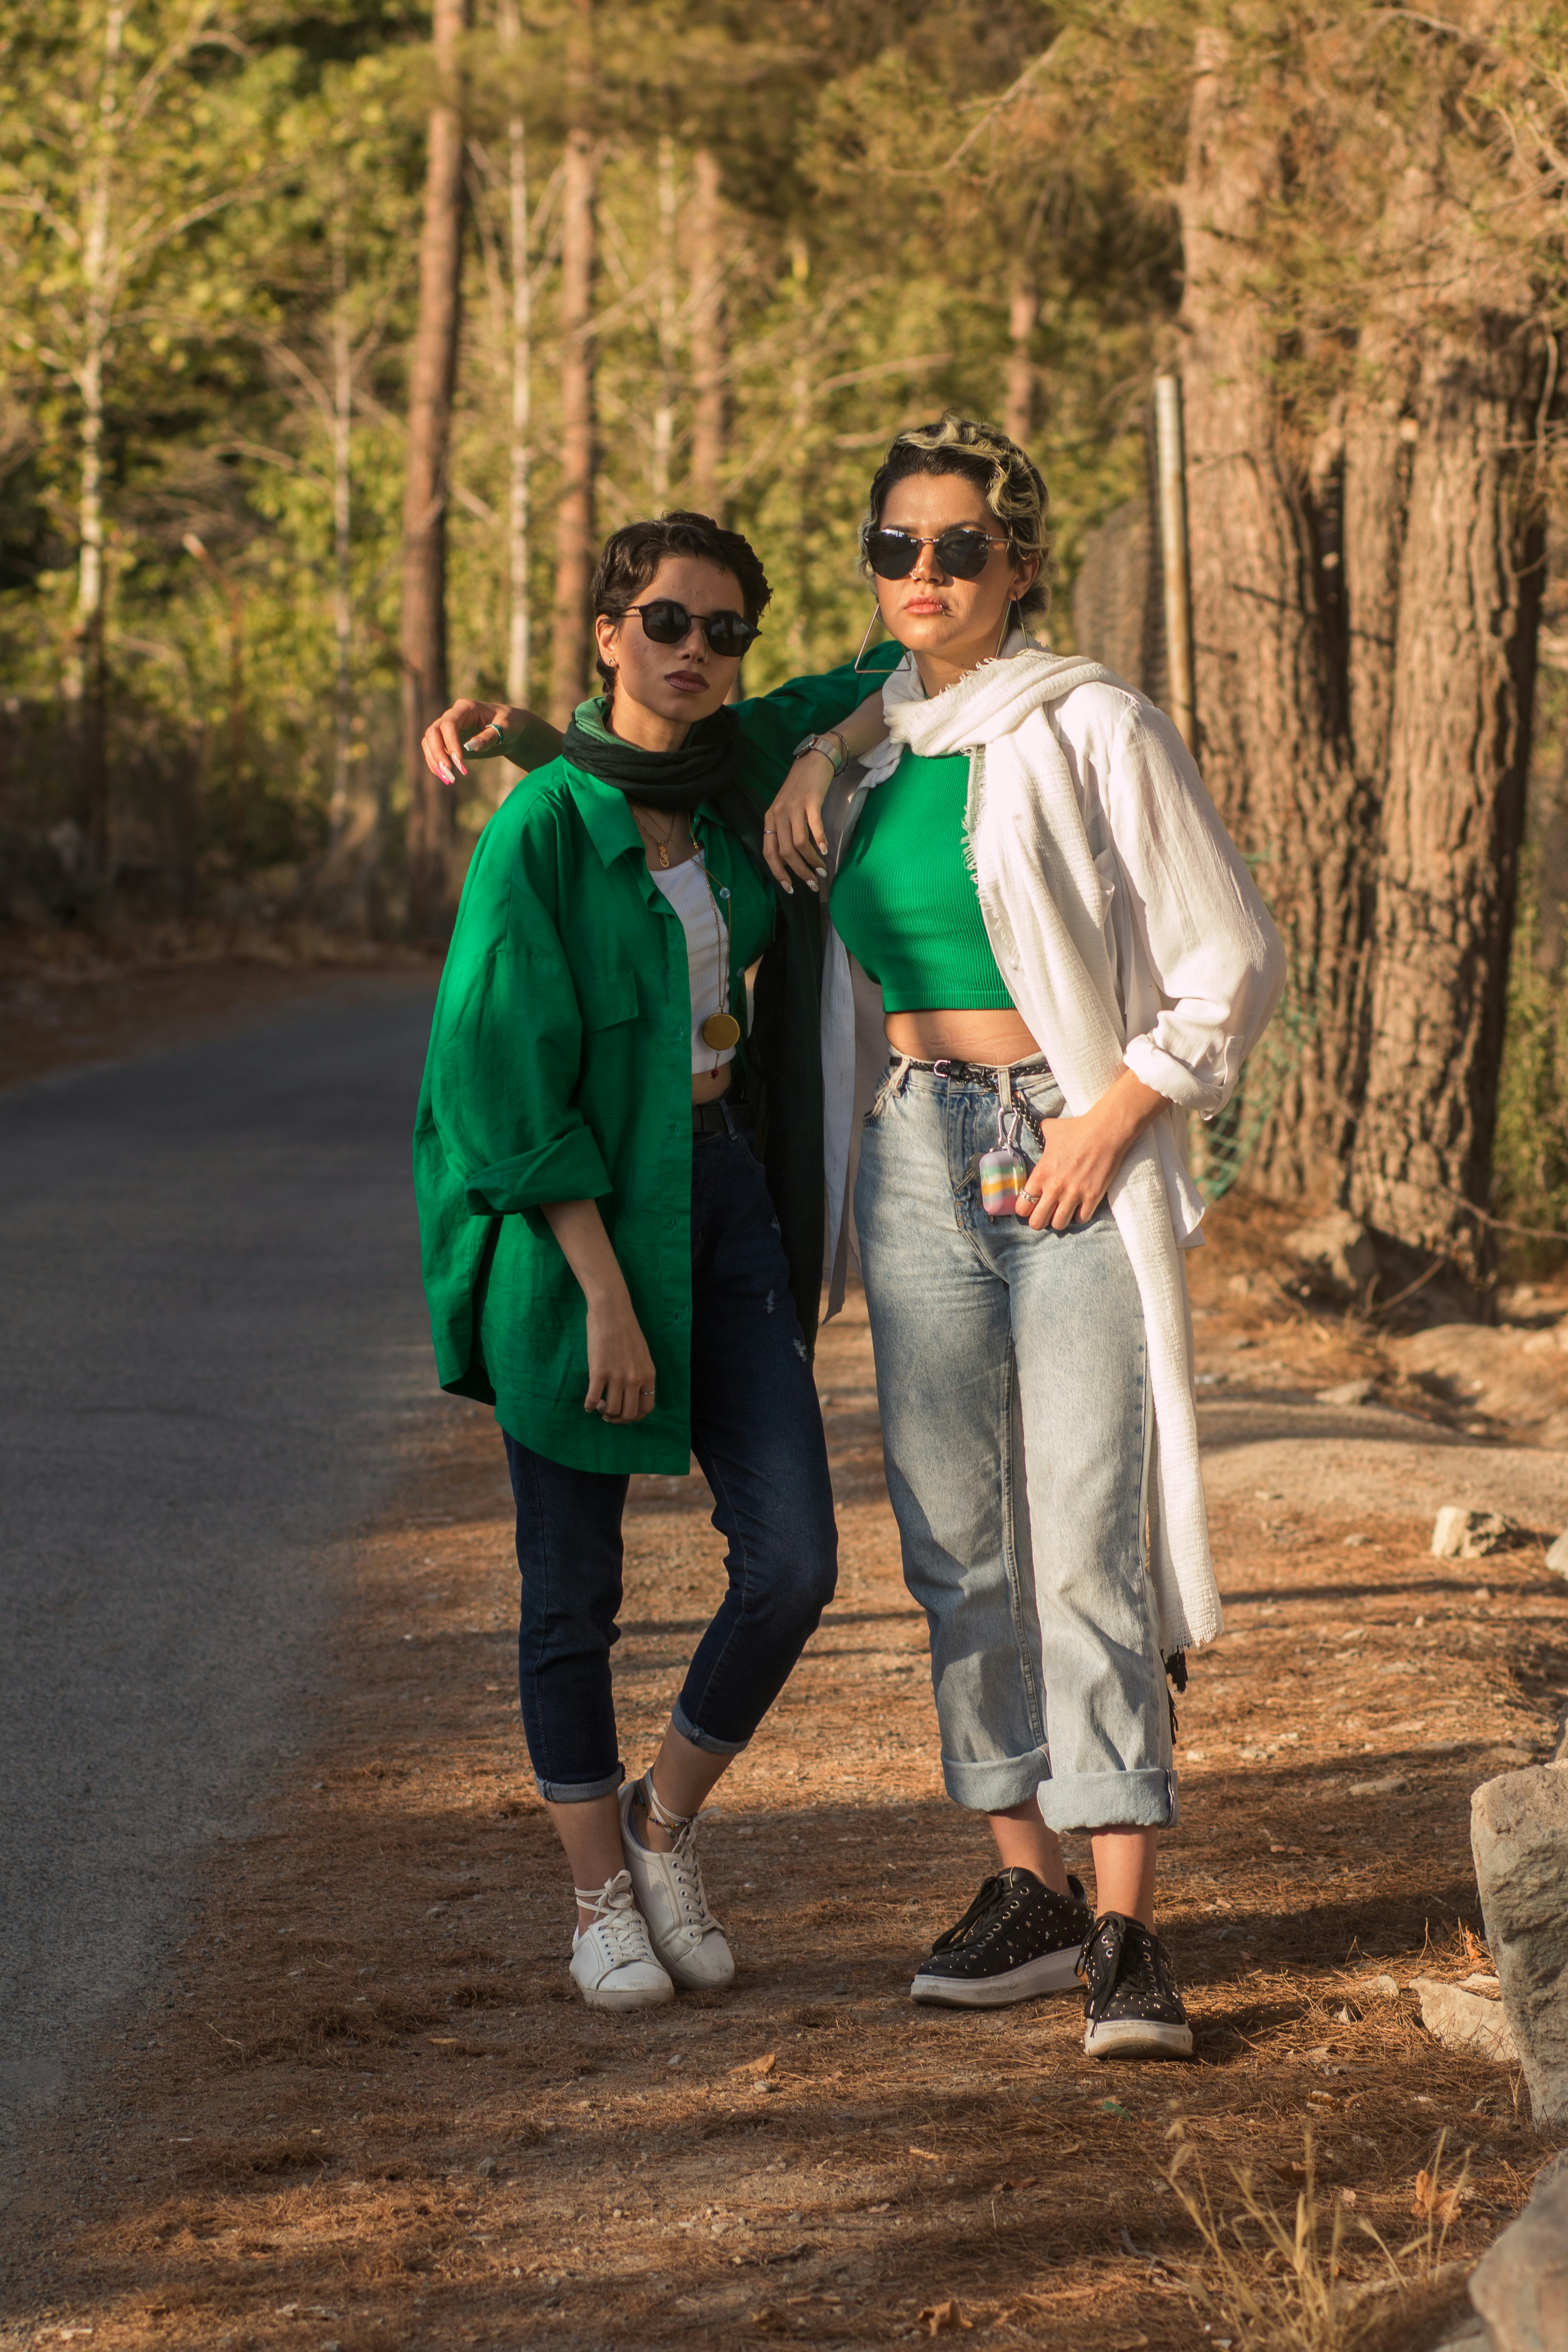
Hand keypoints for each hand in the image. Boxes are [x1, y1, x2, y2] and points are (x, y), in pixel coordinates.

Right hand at [420, 699, 503, 786]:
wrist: (510, 729)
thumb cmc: (511, 724)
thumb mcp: (506, 728)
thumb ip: (489, 736)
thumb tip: (469, 747)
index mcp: (466, 708)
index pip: (449, 723)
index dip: (450, 742)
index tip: (459, 761)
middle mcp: (453, 716)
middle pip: (433, 731)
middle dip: (437, 752)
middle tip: (449, 771)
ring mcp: (448, 729)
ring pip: (429, 742)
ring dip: (434, 760)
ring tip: (447, 778)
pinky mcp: (447, 741)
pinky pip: (434, 751)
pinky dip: (436, 764)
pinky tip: (445, 777)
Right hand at [583, 1293, 657, 1423]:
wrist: (612, 1312)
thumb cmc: (626, 1330)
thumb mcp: (642, 1355)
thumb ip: (640, 1374)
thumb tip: (632, 1393)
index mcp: (648, 1375)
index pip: (646, 1408)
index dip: (634, 1417)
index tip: (624, 1415)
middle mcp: (635, 1379)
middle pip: (628, 1414)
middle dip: (617, 1419)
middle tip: (608, 1413)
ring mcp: (617, 1376)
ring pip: (611, 1409)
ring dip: (603, 1412)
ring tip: (598, 1405)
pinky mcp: (599, 1371)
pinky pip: (593, 1398)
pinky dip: (589, 1406)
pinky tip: (587, 1405)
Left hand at [761, 751, 834, 894]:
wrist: (813, 762)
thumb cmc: (800, 790)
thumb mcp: (786, 811)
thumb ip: (785, 833)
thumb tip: (790, 861)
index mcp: (770, 820)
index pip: (769, 853)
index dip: (778, 873)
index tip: (790, 888)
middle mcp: (778, 815)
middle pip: (786, 852)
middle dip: (799, 872)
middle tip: (813, 884)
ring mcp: (794, 807)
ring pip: (799, 843)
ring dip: (811, 861)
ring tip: (822, 871)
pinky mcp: (810, 801)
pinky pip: (814, 826)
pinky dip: (820, 841)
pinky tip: (826, 851)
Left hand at [1015, 1069, 1166, 1229]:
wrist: (1105, 1131)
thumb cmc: (1077, 1129)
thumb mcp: (1050, 1129)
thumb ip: (1039, 1135)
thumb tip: (1035, 1129)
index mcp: (1041, 1174)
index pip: (1022, 1206)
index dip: (1024, 1209)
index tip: (1030, 1205)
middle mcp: (1054, 1188)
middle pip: (1037, 1222)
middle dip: (1038, 1220)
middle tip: (1044, 1214)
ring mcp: (1074, 1195)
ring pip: (1058, 1224)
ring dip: (1058, 1220)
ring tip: (1061, 1211)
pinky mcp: (1092, 1197)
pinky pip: (1081, 1219)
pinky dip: (1079, 1215)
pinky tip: (1079, 1207)